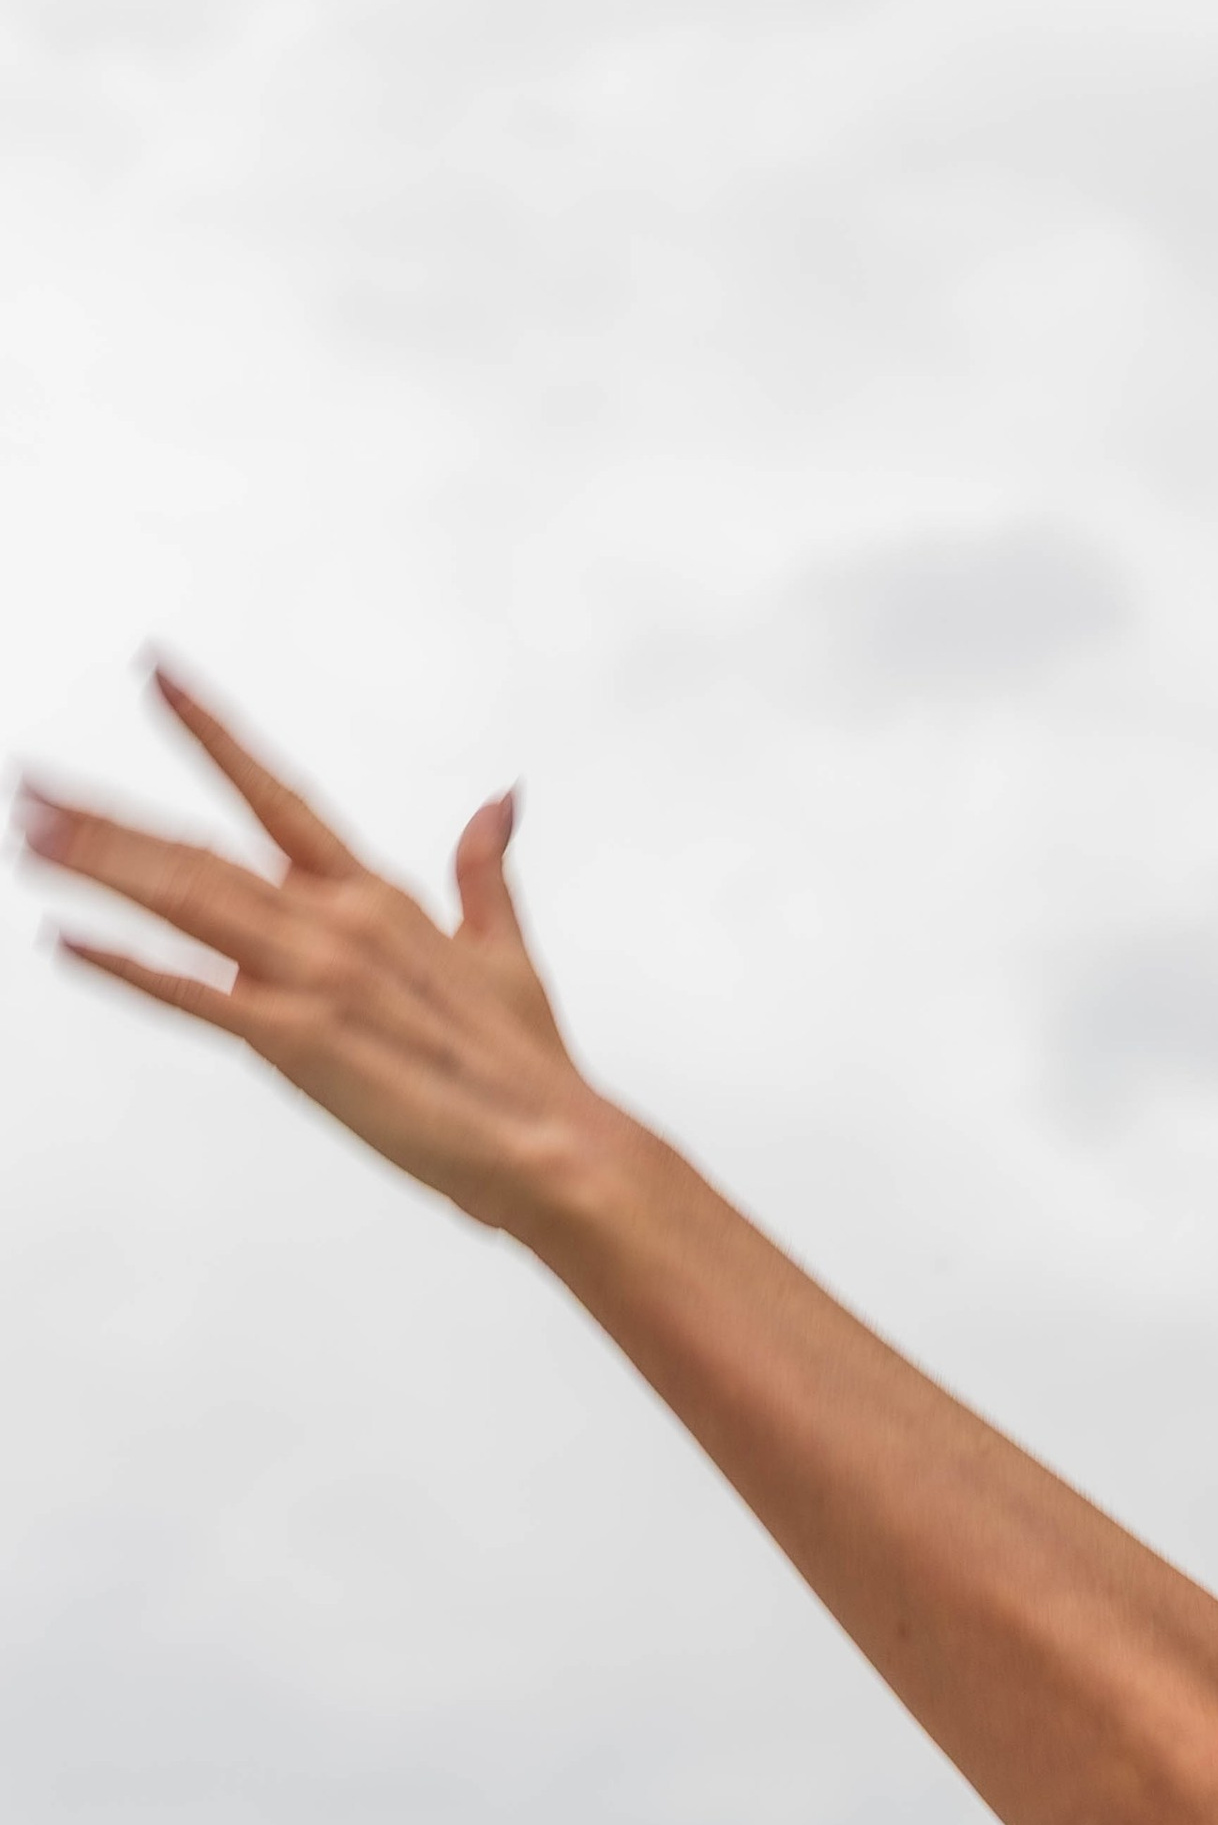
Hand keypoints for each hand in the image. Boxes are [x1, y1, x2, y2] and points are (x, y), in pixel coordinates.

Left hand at [13, 670, 613, 1233]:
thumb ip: (485, 872)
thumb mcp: (506, 952)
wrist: (558, 1145)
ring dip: (98, 868)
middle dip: (106, 818)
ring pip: (186, 902)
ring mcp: (315, 977)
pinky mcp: (299, 1042)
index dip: (211, 733)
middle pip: (199, 851)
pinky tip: (70, 943)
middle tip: (30, 783)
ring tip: (30, 836)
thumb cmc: (532, 1069)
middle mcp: (337, 922)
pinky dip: (128, 968)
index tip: (156, 679)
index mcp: (378, 898)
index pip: (278, 794)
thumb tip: (501, 800)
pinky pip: (194, 996)